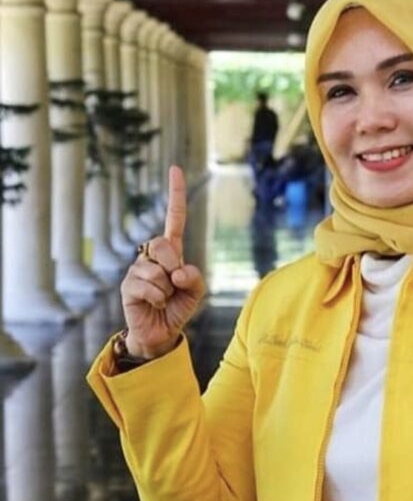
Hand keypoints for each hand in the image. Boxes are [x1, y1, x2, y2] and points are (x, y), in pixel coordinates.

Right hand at [120, 166, 205, 358]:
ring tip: (164, 298)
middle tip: (174, 284)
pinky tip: (155, 304)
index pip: (174, 218)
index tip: (175, 169)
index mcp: (172, 251)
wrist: (161, 331)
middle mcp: (152, 255)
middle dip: (172, 264)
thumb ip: (195, 278)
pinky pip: (148, 287)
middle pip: (162, 243)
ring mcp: (137, 269)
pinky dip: (158, 298)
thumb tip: (177, 272)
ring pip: (156, 270)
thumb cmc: (179, 307)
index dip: (176, 194)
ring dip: (167, 289)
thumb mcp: (196, 291)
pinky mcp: (128, 286)